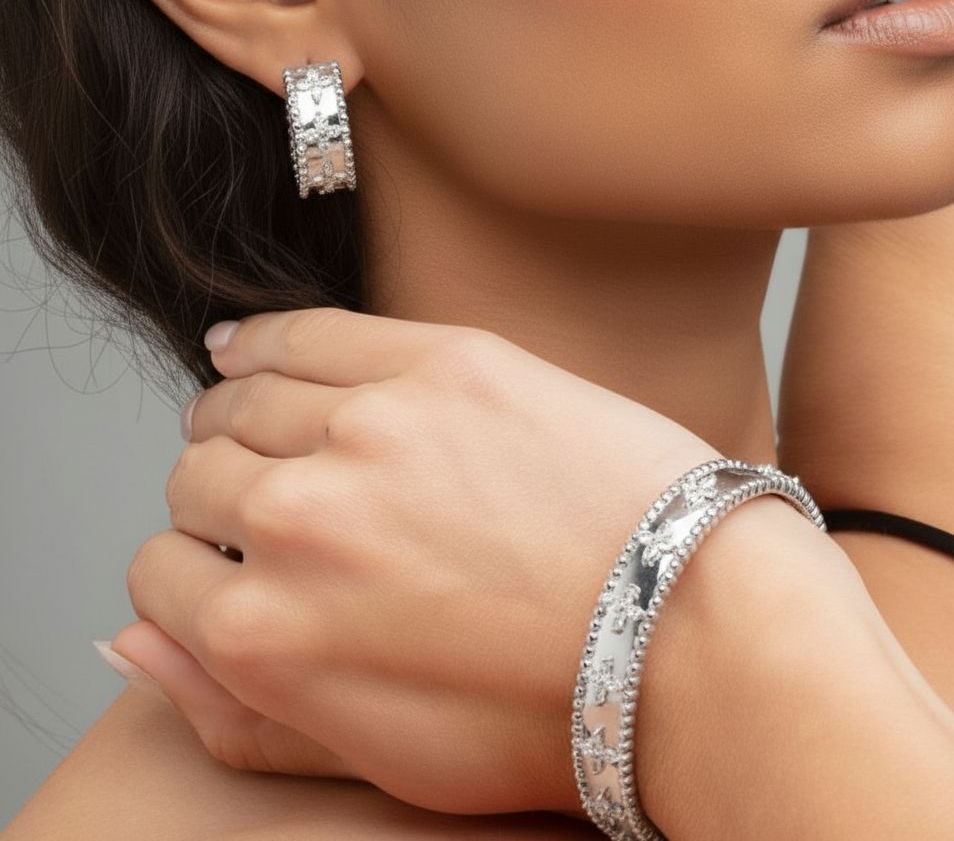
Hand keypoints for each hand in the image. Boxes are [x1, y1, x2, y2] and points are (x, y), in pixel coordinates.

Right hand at [115, 307, 723, 814]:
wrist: (684, 634)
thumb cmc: (543, 707)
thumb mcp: (371, 756)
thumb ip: (231, 708)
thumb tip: (134, 641)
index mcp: (264, 633)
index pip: (159, 574)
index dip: (192, 570)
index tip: (231, 561)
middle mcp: (295, 520)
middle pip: (196, 477)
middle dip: (217, 495)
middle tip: (271, 502)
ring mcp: (367, 427)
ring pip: (239, 398)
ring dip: (235, 415)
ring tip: (267, 428)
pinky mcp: (438, 364)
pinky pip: (307, 332)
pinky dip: (263, 340)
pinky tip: (252, 348)